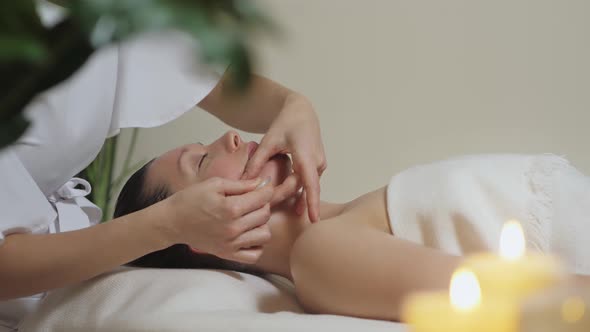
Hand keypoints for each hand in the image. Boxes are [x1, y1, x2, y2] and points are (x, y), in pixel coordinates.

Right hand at [162, 177, 273, 263]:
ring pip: (265, 235)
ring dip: (262, 224)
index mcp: (230, 208)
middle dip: (263, 204)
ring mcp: (231, 244)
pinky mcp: (227, 254)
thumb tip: (263, 182)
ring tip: (251, 217)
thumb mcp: (215, 184)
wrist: (172, 222)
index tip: (263, 185)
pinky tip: (248, 234)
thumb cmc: (191, 199)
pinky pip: (255, 255)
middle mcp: (233, 228)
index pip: (263, 197)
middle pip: (265, 214)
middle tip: (253, 199)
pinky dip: (257, 245)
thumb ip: (241, 184)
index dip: (266, 188)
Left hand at [242, 95, 326, 221]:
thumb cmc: (285, 124)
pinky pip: (311, 182)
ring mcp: (320, 164)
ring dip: (299, 197)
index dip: (312, 201)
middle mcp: (317, 162)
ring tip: (292, 213)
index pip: (310, 183)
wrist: (302, 112)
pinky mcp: (318, 166)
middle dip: (297, 202)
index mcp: (306, 155)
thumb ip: (257, 162)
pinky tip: (295, 203)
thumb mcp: (268, 141)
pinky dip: (302, 191)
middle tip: (286, 215)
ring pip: (309, 186)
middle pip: (306, 188)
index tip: (314, 219)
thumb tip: (245, 181)